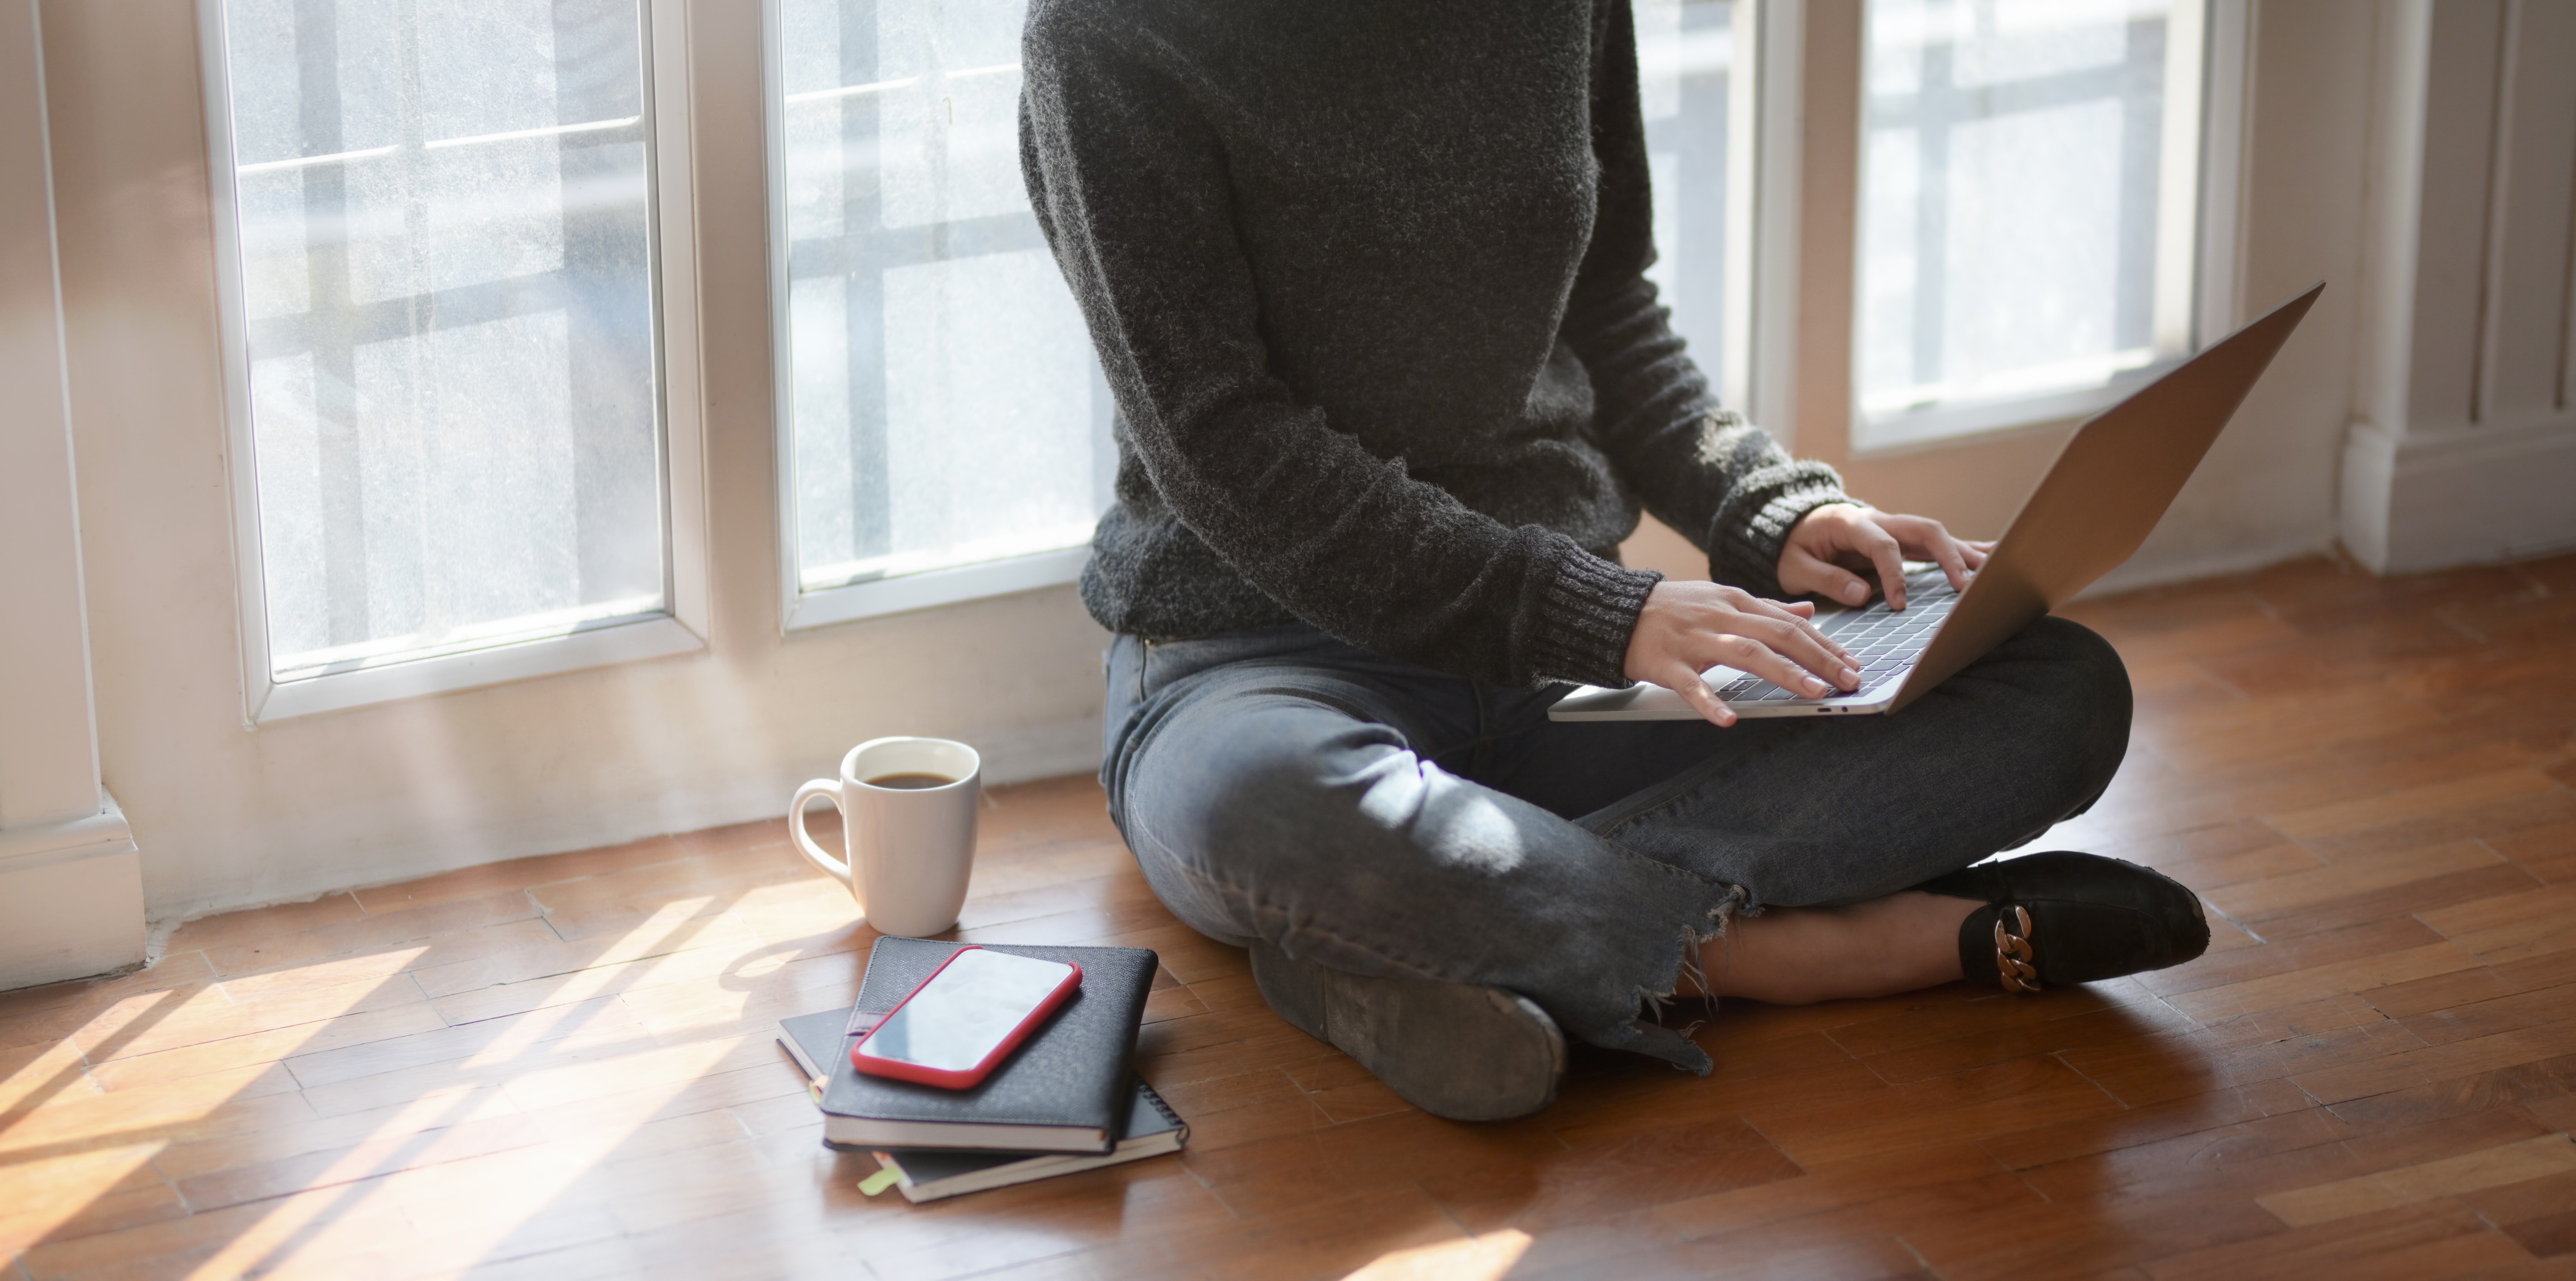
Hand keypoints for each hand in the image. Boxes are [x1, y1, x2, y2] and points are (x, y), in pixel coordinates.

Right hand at [1622, 581, 1861, 726]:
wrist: (1616, 609)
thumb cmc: (1674, 609)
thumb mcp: (1722, 598)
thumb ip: (1766, 607)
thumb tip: (1808, 611)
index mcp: (1736, 602)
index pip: (1790, 622)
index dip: (1825, 644)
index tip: (1852, 664)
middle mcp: (1721, 616)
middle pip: (1778, 634)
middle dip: (1819, 657)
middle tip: (1849, 680)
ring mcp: (1695, 640)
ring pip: (1746, 652)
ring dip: (1784, 672)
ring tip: (1813, 692)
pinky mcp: (1668, 663)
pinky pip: (1691, 685)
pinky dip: (1710, 702)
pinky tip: (1728, 720)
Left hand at [1776, 504, 1992, 610]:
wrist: (1795, 525)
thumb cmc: (1794, 547)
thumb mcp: (1794, 566)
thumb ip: (1824, 578)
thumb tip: (1863, 595)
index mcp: (1850, 523)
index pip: (1882, 545)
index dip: (1894, 574)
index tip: (1899, 604)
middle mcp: (1880, 520)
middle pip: (1923, 530)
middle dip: (1947, 556)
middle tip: (1965, 586)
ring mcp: (1895, 527)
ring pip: (1937, 535)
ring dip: (1965, 553)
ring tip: (1996, 570)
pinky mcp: (1903, 539)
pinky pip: (1937, 543)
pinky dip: (1963, 550)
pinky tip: (1992, 557)